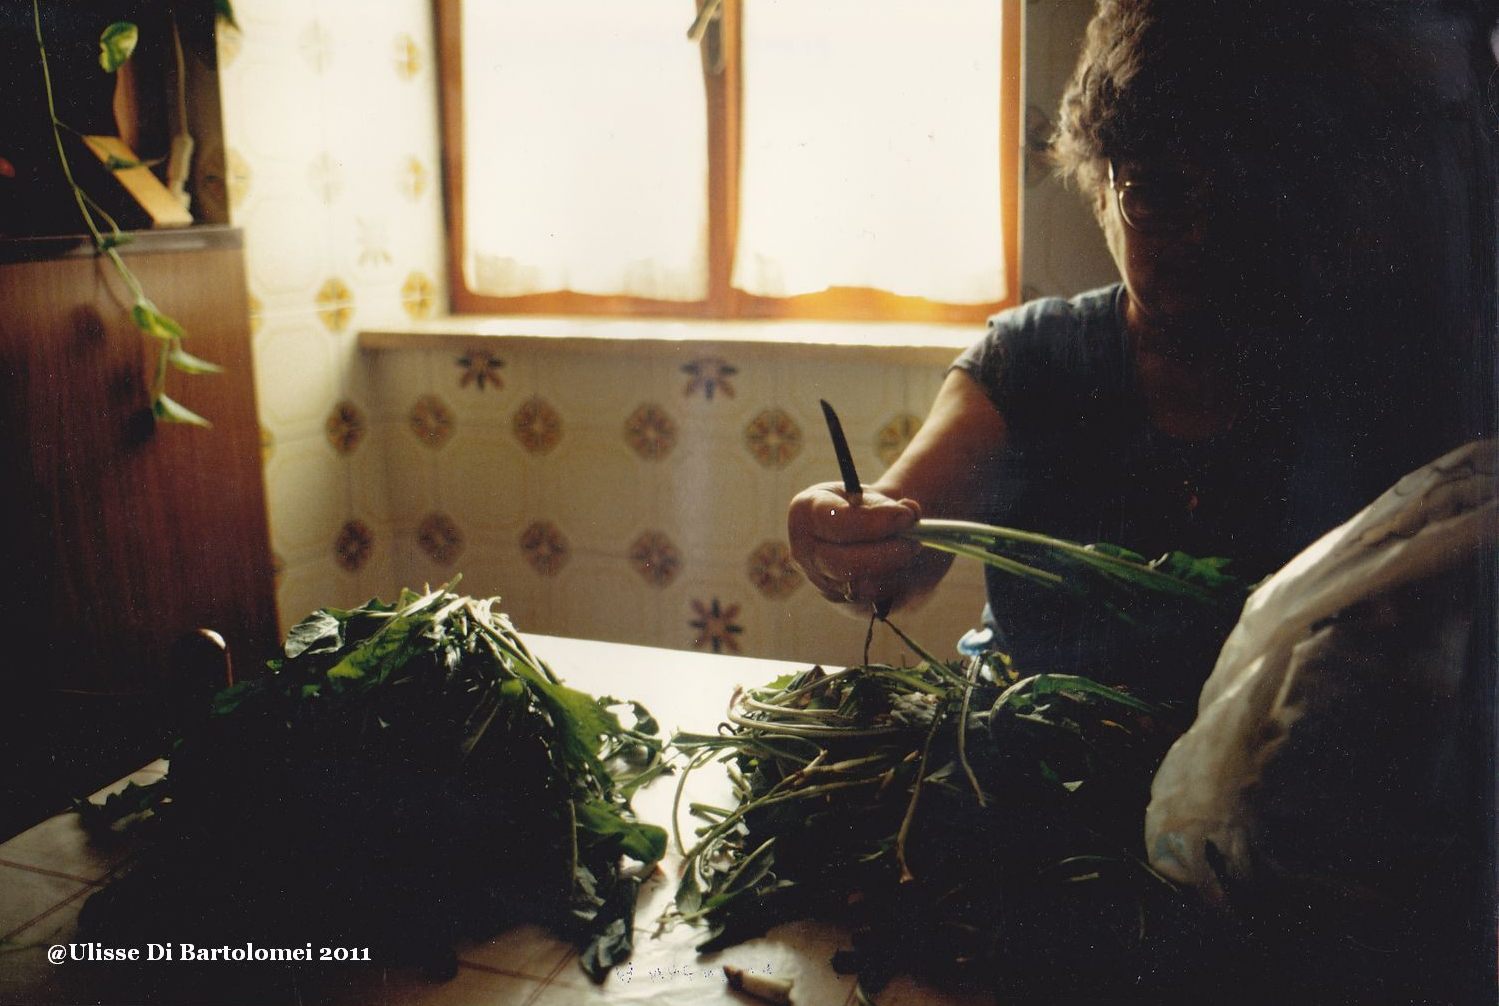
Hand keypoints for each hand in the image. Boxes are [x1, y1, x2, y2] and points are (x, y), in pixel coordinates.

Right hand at [787, 483, 948, 613]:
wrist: (858, 530)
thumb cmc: (862, 507)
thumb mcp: (870, 496)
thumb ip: (889, 505)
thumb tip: (910, 514)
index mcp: (804, 513)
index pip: (836, 523)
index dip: (875, 523)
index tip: (907, 517)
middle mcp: (804, 551)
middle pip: (846, 563)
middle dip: (887, 553)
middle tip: (916, 542)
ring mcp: (818, 580)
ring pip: (861, 585)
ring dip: (892, 569)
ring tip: (909, 548)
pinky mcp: (838, 599)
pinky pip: (870, 598)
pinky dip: (892, 582)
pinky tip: (900, 565)